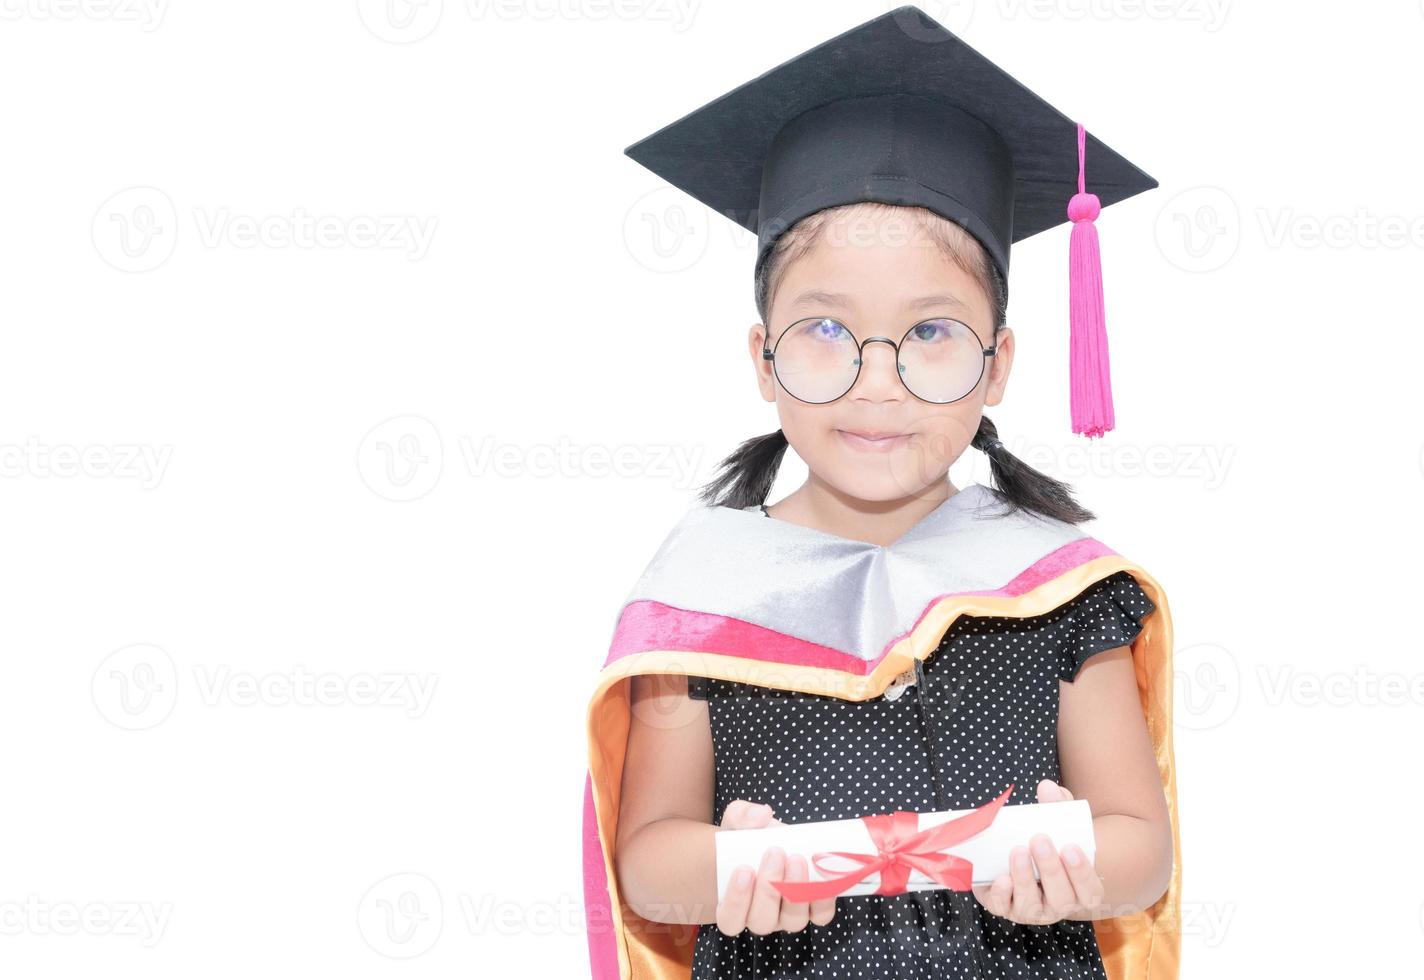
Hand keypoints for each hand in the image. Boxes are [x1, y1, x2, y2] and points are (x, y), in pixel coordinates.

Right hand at [715, 800, 835, 935]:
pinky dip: (824, 899)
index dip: (736, 901)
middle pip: (763, 921)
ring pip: (792, 920)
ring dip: (796, 890)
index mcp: (734, 905)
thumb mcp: (737, 822)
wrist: (776, 840)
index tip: (744, 869)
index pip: (729, 920)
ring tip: (797, 858)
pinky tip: (823, 878)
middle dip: (769, 888)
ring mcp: (787, 917)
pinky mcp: (813, 911)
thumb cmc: (748, 838)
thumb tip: (763, 815)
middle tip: (775, 852)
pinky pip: (820, 915)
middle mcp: (761, 917)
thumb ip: (742, 816)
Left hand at [970, 779, 1103, 924]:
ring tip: (1018, 850)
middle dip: (1051, 869)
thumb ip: (1059, 807)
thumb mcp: (1060, 826)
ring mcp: (1032, 910)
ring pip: (1032, 905)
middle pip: (1061, 898)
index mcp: (1081, 891)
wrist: (1024, 860)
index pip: (1090, 892)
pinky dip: (1001, 895)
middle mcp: (1059, 906)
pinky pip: (1003, 908)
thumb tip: (1047, 787)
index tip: (1070, 847)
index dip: (1082, 873)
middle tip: (1039, 839)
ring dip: (1025, 878)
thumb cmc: (1051, 843)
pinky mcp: (1005, 907)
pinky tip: (1001, 878)